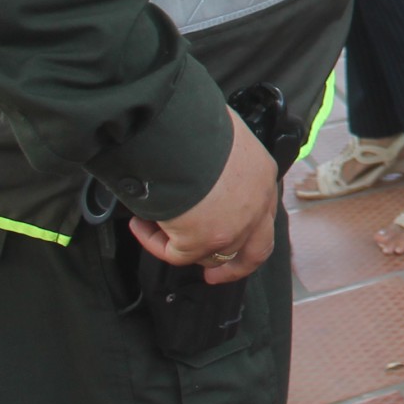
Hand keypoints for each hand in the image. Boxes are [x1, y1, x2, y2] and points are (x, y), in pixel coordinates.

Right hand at [128, 113, 278, 285]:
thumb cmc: (192, 126)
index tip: (227, 236)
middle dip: (235, 268)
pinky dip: (155, 242)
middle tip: (213, 277)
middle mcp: (256, 205)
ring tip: (153, 223)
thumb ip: (216, 158)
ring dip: (182, 245)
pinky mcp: (204, 240)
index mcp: (262, 175)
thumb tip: (197, 166)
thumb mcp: (218, 137)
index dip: (245, 228)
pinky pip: (176, 254)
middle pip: (255, 251)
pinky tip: (141, 223)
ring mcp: (234, 226)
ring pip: (211, 255)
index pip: (262, 212)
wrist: (179, 134)